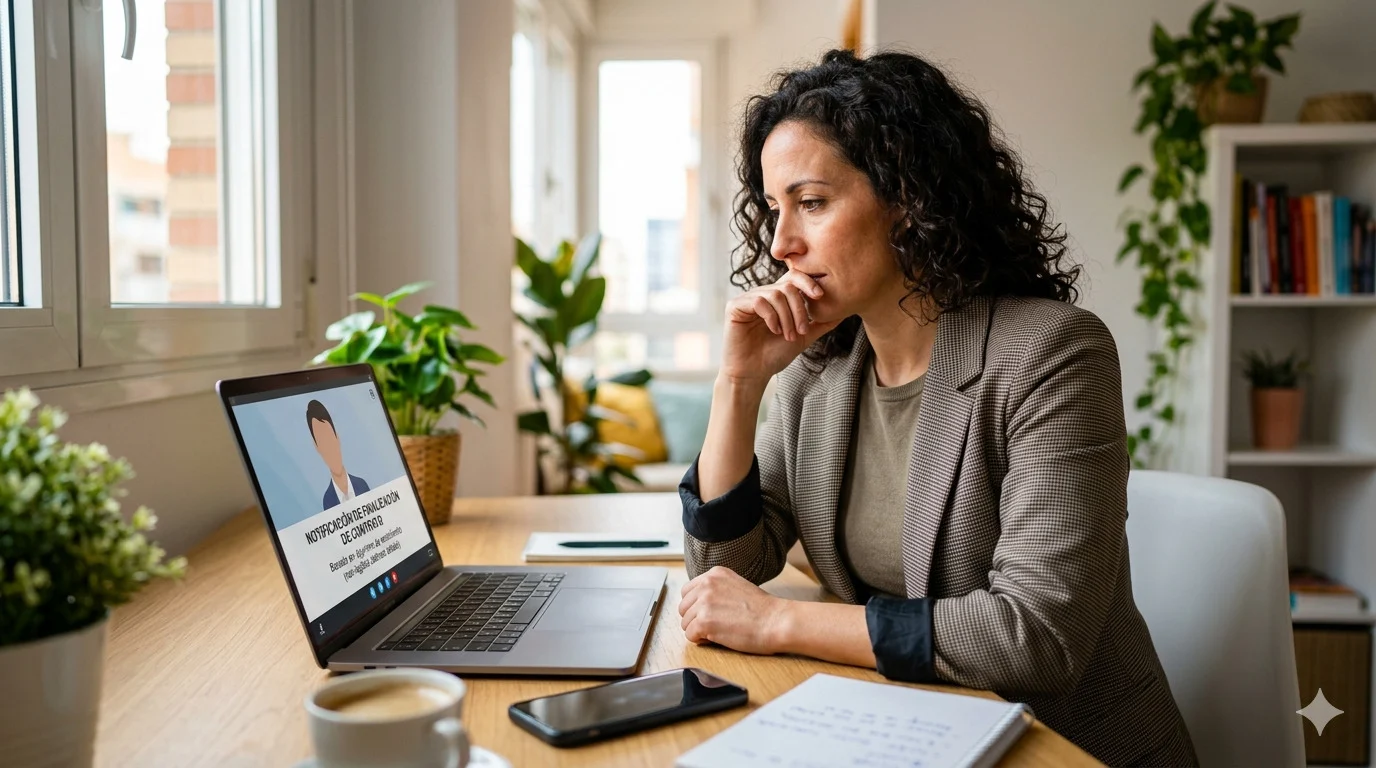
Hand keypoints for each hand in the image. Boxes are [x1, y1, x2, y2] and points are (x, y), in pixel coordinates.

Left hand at [679, 566, 790, 654]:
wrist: (776, 621)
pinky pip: (690, 635)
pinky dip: (701, 641)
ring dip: (698, 630)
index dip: (696, 606)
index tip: (710, 613)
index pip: (688, 591)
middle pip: (683, 607)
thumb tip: (698, 604)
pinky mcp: (704, 621)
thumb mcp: (736, 587)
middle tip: (715, 625)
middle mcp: (706, 584)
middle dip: (695, 619)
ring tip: (719, 631)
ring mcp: (704, 602)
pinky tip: (718, 637)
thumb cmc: (762, 610)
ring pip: (685, 623)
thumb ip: (716, 590)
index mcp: (714, 574)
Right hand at [720, 270, 841, 383]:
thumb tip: (844, 311)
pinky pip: (759, 302)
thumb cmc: (775, 355)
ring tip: (789, 335)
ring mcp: (748, 299)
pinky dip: (772, 317)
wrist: (753, 374)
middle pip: (788, 286)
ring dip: (787, 317)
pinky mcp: (735, 306)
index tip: (820, 296)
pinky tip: (774, 331)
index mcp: (777, 298)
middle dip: (799, 309)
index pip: (794, 278)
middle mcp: (762, 294)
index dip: (808, 282)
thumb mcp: (804, 336)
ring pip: (775, 295)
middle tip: (802, 330)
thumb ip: (821, 323)